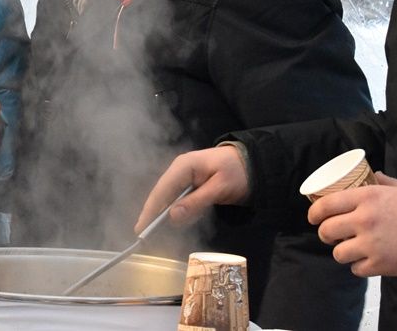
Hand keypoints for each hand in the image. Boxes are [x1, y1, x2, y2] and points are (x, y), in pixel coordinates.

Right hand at [134, 146, 250, 233]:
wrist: (256, 162)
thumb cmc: (239, 172)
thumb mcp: (220, 188)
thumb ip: (196, 202)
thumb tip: (171, 216)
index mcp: (183, 166)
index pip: (161, 189)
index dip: (150, 209)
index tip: (141, 228)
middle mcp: (179, 170)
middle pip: (161, 194)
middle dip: (153, 214)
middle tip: (143, 234)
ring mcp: (185, 177)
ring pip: (169, 198)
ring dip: (164, 214)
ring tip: (155, 232)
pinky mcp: (192, 185)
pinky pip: (180, 199)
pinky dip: (177, 211)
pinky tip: (175, 222)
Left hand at [309, 172, 396, 277]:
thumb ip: (384, 182)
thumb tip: (373, 174)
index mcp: (366, 197)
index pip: (326, 204)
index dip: (314, 213)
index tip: (313, 218)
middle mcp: (363, 220)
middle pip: (327, 230)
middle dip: (325, 234)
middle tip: (330, 235)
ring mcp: (370, 244)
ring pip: (338, 253)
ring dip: (342, 252)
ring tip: (350, 250)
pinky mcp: (380, 265)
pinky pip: (356, 269)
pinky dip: (359, 267)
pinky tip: (366, 262)